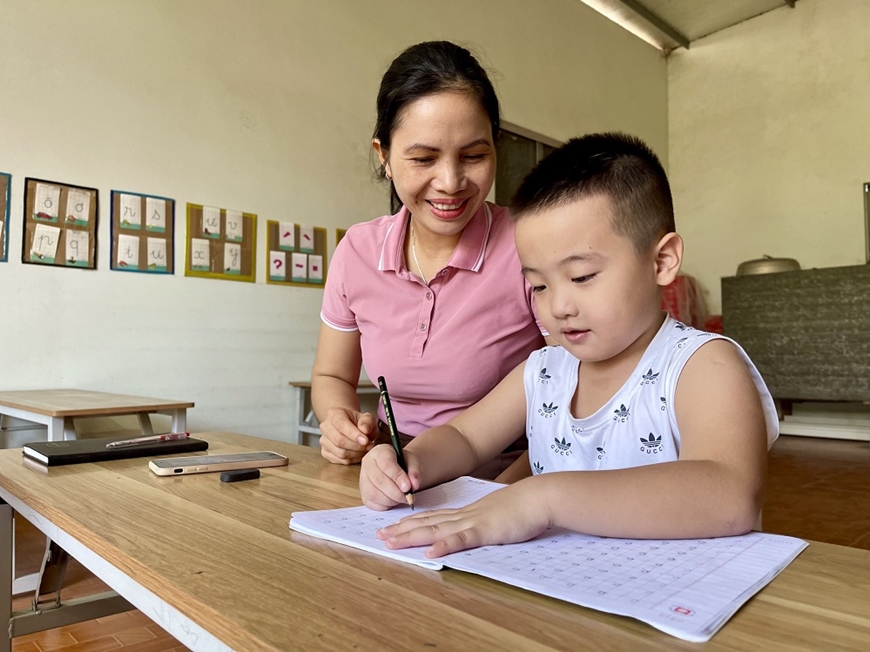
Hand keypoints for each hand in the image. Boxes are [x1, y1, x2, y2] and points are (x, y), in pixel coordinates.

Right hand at [319, 407, 377, 464]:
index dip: (354, 435)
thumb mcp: (367, 418)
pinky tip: (358, 453)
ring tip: (365, 449)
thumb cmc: (358, 422)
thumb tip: (364, 430)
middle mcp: (325, 427)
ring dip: (356, 454)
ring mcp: (323, 441)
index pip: (341, 425)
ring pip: (339, 453)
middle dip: (357, 446)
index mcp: (334, 414)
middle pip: (339, 441)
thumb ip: (367, 421)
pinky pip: (339, 460)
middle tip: (369, 445)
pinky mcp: (325, 452)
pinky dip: (352, 459)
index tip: (366, 441)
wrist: (350, 426)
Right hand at [360, 444, 420, 510]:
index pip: (386, 464)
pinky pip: (371, 503)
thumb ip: (415, 471)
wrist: (398, 468)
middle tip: (408, 497)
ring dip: (391, 500)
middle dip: (396, 492)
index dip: (398, 477)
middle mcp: (368, 464)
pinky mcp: (363, 492)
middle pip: (379, 480)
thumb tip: (414, 485)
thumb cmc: (404, 463)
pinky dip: (385, 505)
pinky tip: (393, 501)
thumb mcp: (413, 462)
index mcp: (380, 452)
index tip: (408, 487)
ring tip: (402, 498)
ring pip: (373, 493)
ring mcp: (363, 479)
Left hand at [375, 481, 549, 557]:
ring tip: (391, 541)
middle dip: (401, 529)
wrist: (540, 497)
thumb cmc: (523, 507)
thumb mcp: (497, 515)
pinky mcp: (486, 531)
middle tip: (379, 534)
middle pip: (427, 523)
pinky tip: (429, 551)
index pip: (433, 518)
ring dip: (411, 536)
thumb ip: (483, 523)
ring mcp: (474, 522)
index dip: (410, 523)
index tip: (392, 527)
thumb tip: (474, 530)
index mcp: (467, 513)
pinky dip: (444, 545)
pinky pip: (462, 539)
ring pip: (436, 530)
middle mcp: (465, 516)